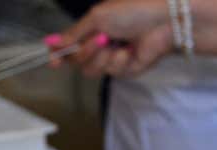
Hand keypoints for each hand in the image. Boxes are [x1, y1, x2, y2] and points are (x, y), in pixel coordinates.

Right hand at [49, 0, 173, 76]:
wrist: (163, 20)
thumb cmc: (132, 10)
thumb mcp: (98, 17)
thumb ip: (74, 32)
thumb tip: (52, 42)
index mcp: (92, 29)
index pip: (69, 46)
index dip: (58, 55)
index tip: (53, 62)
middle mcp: (100, 45)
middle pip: (77, 62)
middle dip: (86, 52)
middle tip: (101, 39)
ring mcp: (113, 58)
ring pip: (92, 70)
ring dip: (102, 57)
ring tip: (116, 44)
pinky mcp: (127, 70)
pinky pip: (112, 72)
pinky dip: (120, 61)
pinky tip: (131, 51)